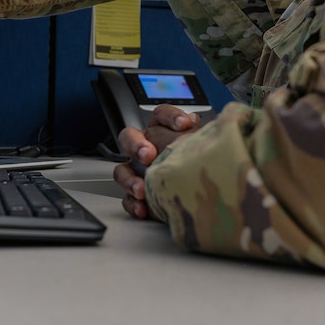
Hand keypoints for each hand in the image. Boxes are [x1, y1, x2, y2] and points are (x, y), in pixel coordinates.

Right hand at [113, 104, 200, 219]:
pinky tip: (143, 208)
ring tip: (141, 189)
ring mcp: (138, 171)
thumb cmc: (201, 165)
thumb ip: (196, 134)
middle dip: (136, 145)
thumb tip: (195, 123)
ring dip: (129, 179)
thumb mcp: (201, 146)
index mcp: (162, 131)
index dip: (169, 117)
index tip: (183, 125)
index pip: (160, 115)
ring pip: (122, 170)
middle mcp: (146, 148)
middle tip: (148, 155)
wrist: (203, 194)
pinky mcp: (138, 195)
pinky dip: (132, 203)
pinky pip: (127, 198)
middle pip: (130, 138)